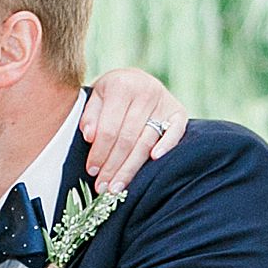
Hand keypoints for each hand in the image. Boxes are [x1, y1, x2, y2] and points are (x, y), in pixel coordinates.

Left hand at [82, 69, 187, 191]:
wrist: (136, 79)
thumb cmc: (112, 94)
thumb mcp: (96, 97)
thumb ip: (90, 116)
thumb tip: (89, 137)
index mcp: (121, 86)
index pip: (109, 128)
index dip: (99, 153)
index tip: (92, 171)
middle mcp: (145, 91)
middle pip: (127, 139)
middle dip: (113, 166)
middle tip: (103, 187)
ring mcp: (163, 102)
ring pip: (146, 142)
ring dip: (131, 168)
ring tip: (117, 186)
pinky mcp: (178, 111)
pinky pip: (175, 132)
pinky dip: (167, 146)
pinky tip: (155, 160)